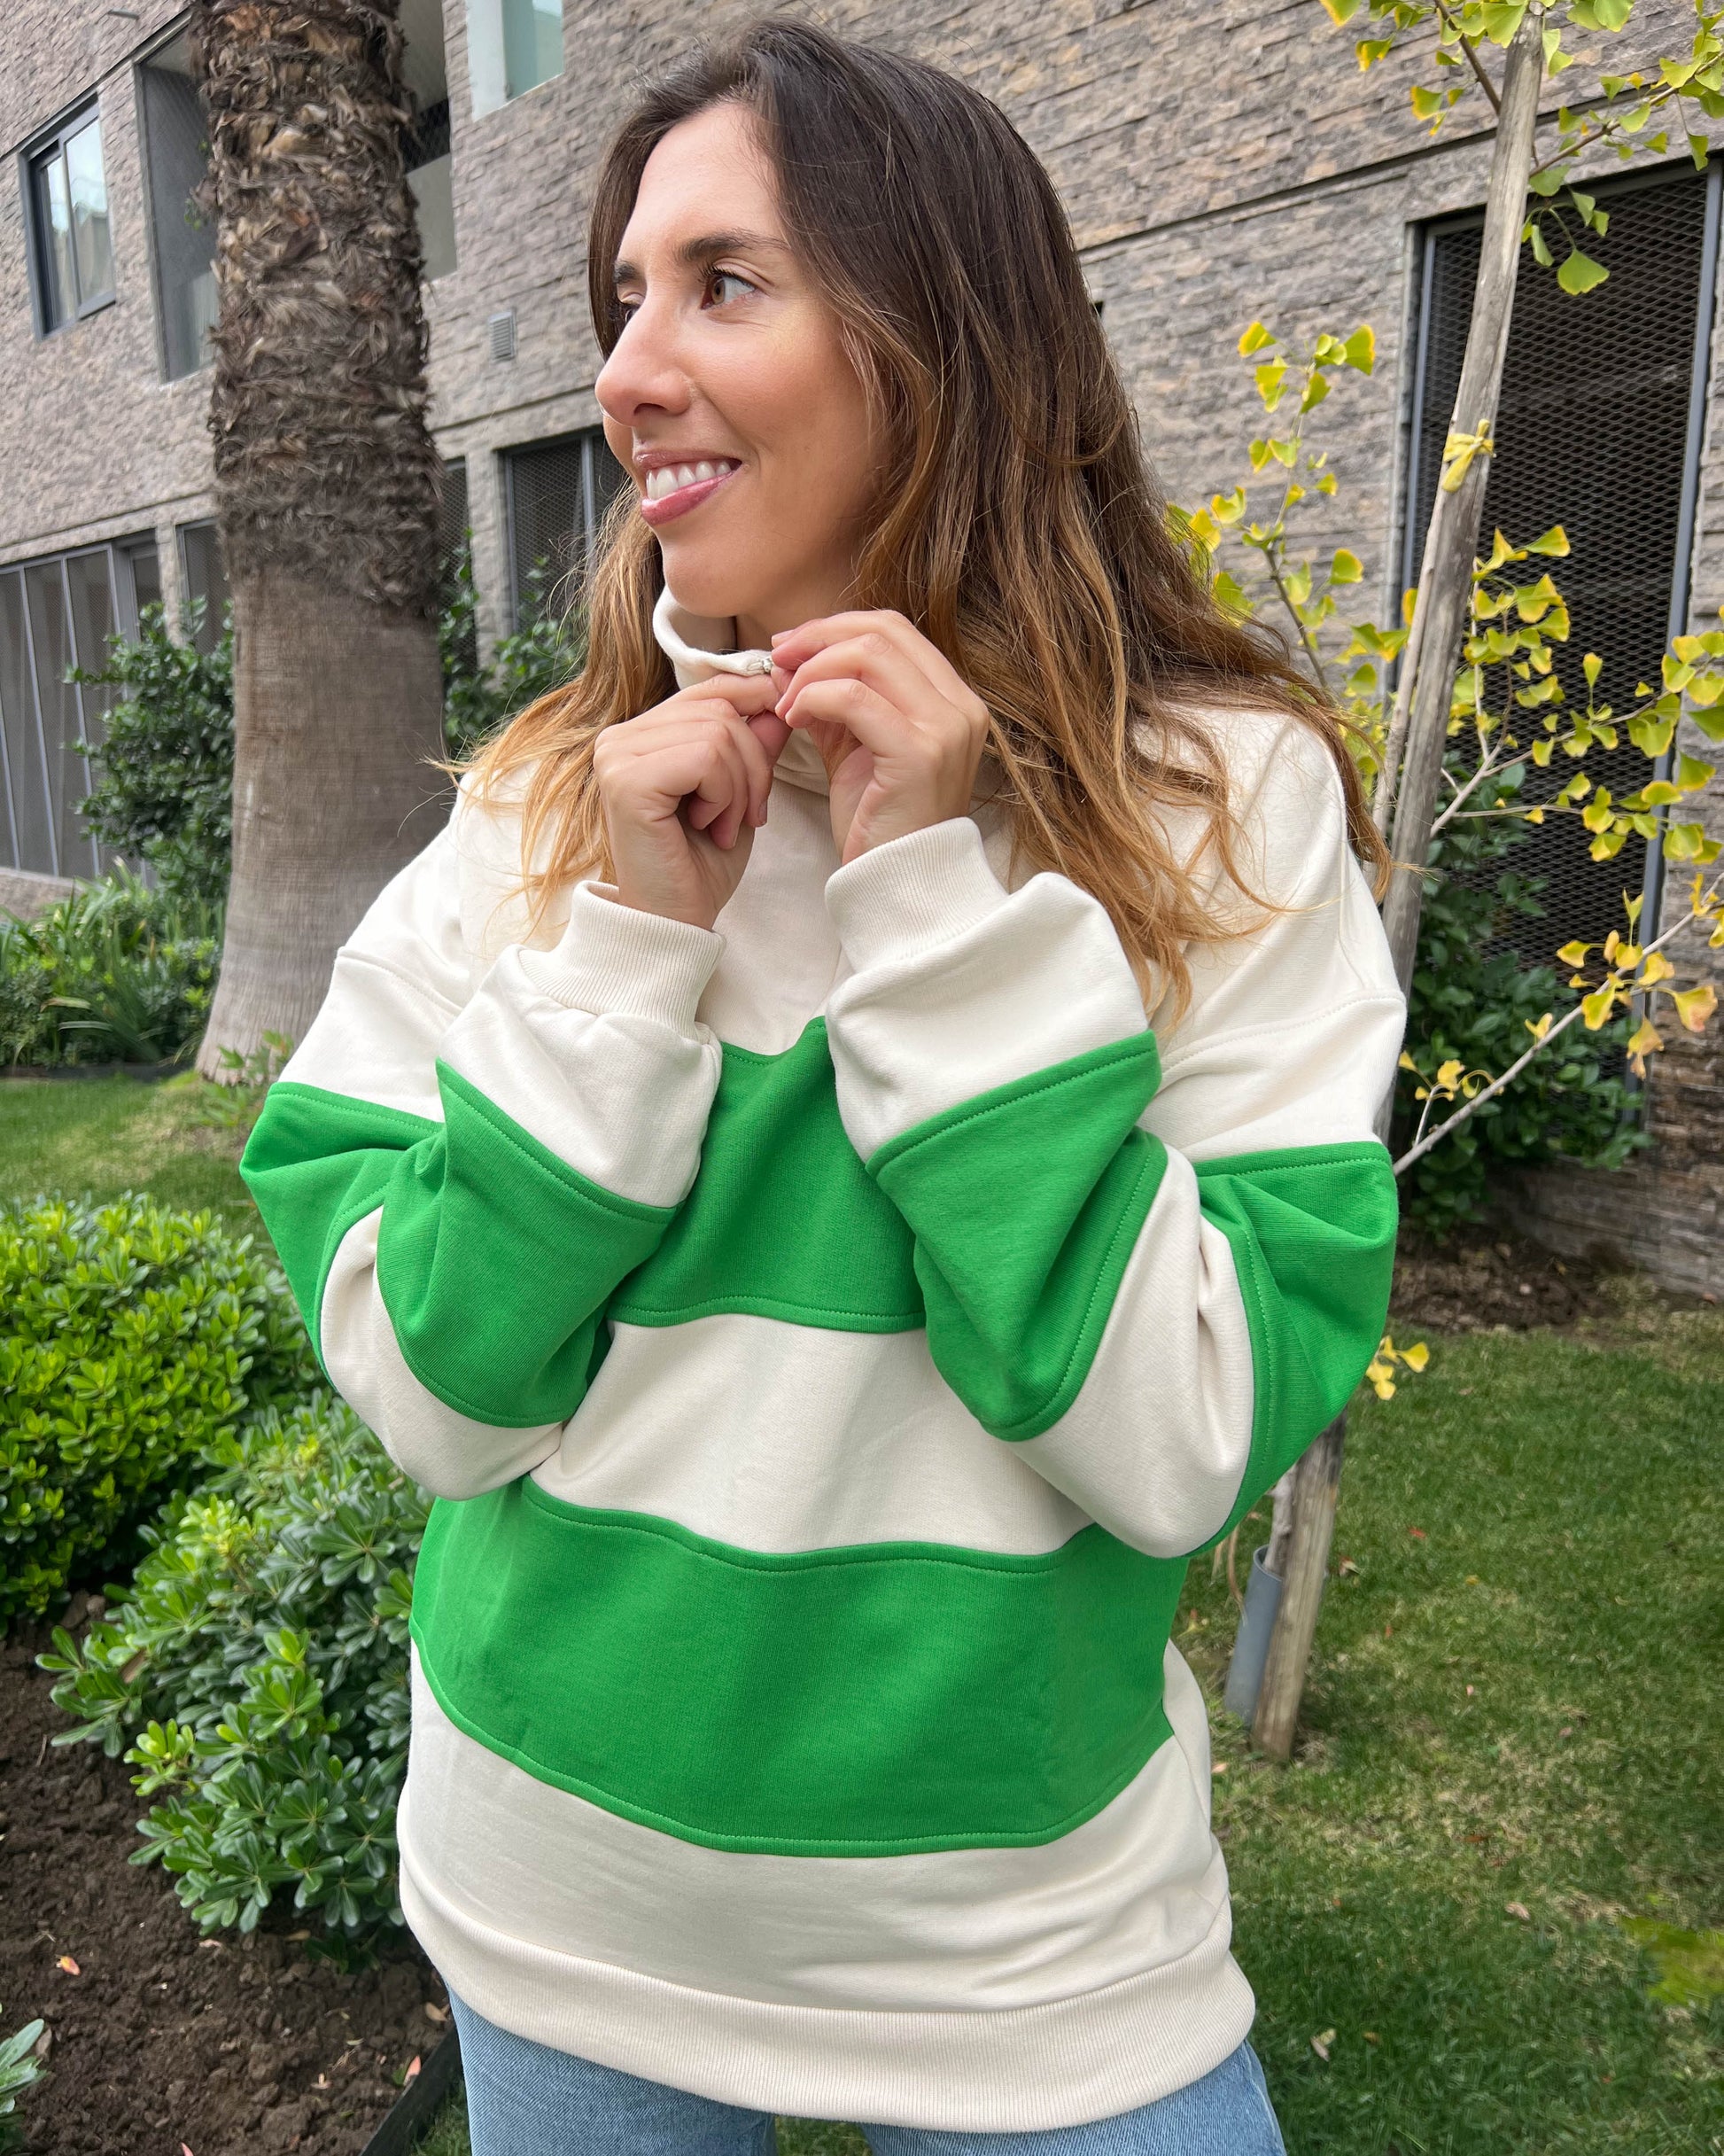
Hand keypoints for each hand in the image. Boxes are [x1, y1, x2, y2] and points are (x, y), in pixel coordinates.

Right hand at [592, 676, 789, 928]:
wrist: (675, 922)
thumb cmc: (700, 864)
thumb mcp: (738, 791)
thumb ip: (753, 742)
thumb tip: (779, 690)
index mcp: (643, 733)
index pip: (712, 688)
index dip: (756, 706)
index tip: (781, 738)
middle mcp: (620, 737)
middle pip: (720, 708)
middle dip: (753, 763)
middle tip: (747, 814)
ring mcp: (617, 755)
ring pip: (718, 732)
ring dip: (739, 786)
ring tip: (722, 826)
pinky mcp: (626, 779)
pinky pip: (705, 757)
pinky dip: (723, 795)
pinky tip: (708, 826)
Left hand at [769, 611, 988, 863]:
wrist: (897, 882)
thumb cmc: (878, 822)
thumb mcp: (854, 746)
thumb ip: (832, 699)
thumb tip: (791, 658)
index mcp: (952, 699)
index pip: (893, 629)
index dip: (835, 626)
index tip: (790, 645)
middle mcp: (960, 707)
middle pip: (883, 631)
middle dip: (819, 637)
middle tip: (777, 660)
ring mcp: (946, 728)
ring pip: (869, 655)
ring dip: (812, 669)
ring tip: (785, 702)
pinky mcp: (920, 754)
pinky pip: (855, 699)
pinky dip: (814, 698)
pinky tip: (793, 721)